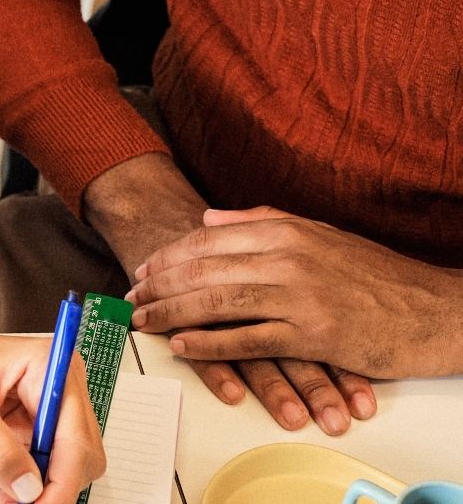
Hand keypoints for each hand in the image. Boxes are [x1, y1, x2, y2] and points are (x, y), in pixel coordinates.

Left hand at [0, 319, 105, 503]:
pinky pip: (18, 469)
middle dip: (28, 479)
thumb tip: (29, 488)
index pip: (76, 439)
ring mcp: (37, 410)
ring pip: (42, 470)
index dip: (61, 480)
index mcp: (49, 366)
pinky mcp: (20, 428)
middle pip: (72, 459)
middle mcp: (52, 388)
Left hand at [82, 155, 372, 433]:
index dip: (170, 256)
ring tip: (141, 321)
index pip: (209, 239)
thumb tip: (211, 216)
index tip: (144, 268)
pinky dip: (209, 344)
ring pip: (216, 302)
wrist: (434, 310)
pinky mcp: (312, 335)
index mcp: (287, 232)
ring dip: (171, 313)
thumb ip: (263, 222)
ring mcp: (299, 297)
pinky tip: (182, 346)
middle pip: (204, 269)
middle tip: (130, 297)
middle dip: (159, 285)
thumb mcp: (320, 235)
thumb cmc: (376, 276)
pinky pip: (246, 339)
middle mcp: (288, 258)